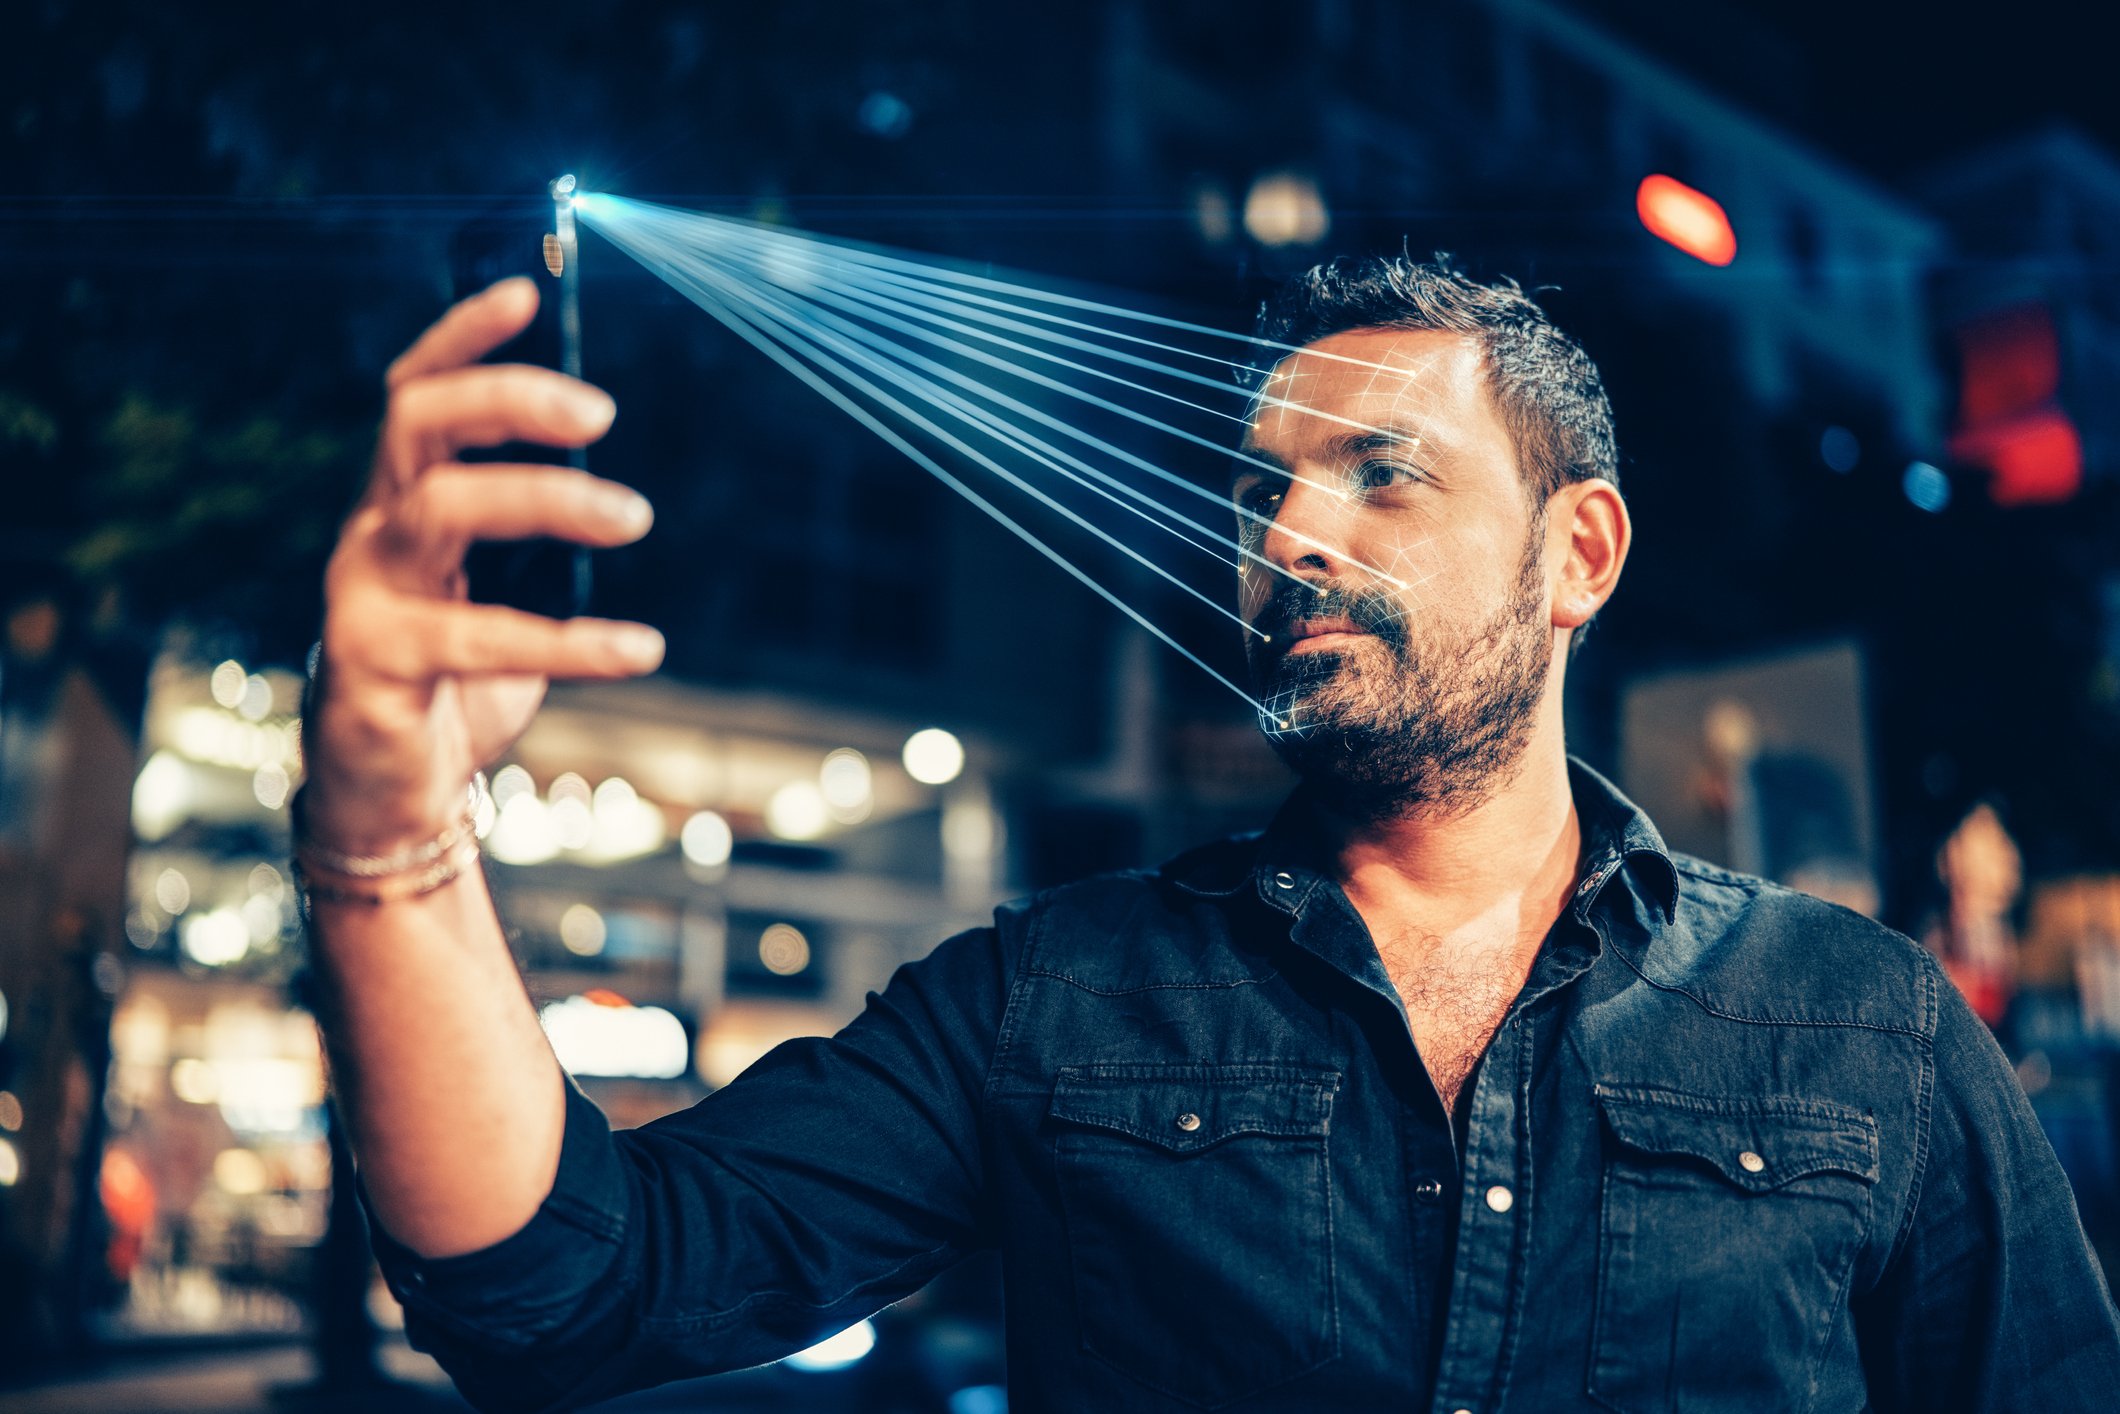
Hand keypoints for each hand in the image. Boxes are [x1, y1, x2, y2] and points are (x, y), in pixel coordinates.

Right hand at [304, 277, 663, 852]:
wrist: (390, 797)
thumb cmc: (455, 684)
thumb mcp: (499, 596)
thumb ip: (539, 546)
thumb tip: (617, 496)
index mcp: (401, 505)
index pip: (415, 393)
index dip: (461, 336)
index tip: (526, 291)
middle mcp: (372, 533)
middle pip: (418, 423)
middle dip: (508, 398)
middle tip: (600, 413)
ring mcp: (363, 594)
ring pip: (444, 509)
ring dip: (549, 498)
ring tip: (635, 516)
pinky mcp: (376, 664)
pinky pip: (482, 637)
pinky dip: (572, 641)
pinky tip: (640, 649)